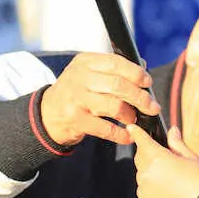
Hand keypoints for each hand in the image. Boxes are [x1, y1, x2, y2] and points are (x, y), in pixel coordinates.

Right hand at [39, 52, 157, 146]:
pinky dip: (121, 134)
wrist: (47, 114)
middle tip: (152, 107)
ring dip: (130, 115)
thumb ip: (112, 69)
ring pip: (114, 106)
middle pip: (118, 85)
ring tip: (133, 119)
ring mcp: (77, 99)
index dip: (136, 73)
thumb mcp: (87, 73)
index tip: (147, 82)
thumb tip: (143, 67)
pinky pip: (106, 129)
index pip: (116, 63)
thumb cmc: (75, 92)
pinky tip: (128, 135)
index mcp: (85, 62)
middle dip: (140, 97)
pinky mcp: (76, 120)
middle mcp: (79, 78)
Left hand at [129, 123, 198, 197]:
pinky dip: (150, 186)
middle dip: (147, 153)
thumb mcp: (191, 157)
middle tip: (164, 157)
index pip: (142, 141)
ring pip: (141, 174)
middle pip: (140, 157)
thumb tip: (172, 131)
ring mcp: (145, 189)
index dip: (136, 132)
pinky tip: (167, 188)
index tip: (131, 128)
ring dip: (150, 171)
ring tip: (170, 177)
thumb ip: (177, 143)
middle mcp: (147, 173)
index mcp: (158, 158)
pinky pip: (143, 189)